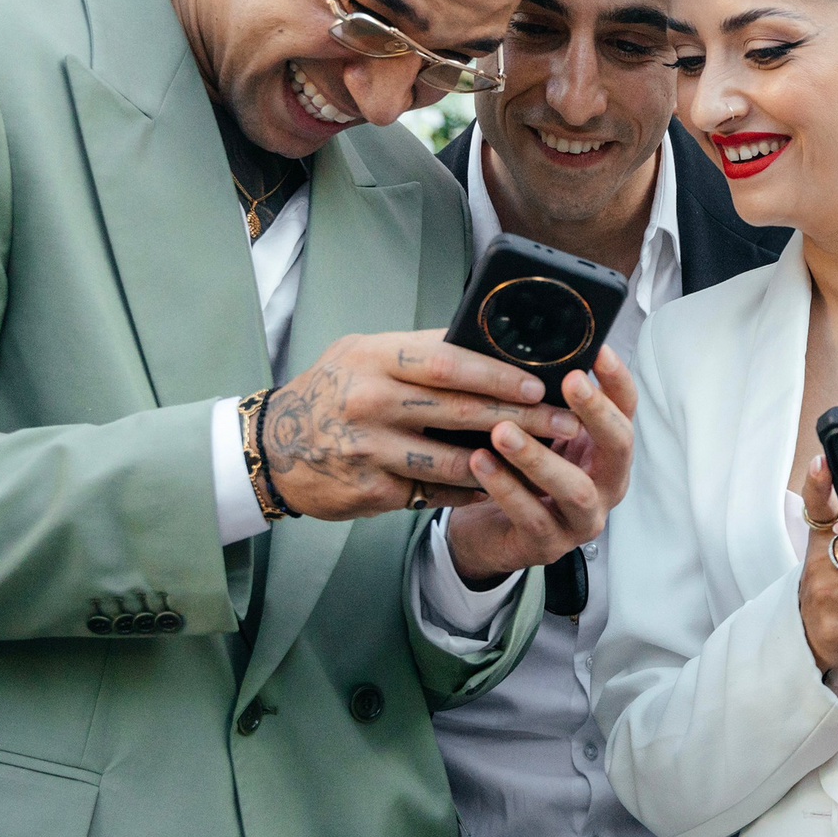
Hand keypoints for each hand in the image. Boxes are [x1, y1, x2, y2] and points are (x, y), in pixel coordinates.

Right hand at [260, 330, 580, 521]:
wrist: (271, 448)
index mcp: (374, 359)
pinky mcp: (374, 490)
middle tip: (565, 421)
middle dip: (522, 417)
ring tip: (546, 456)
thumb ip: (420, 351)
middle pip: (461, 410)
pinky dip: (474, 488)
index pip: (446, 362)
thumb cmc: (331, 392)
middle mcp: (370, 402)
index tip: (539, 383)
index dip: (497, 373)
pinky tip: (503, 484)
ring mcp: (371, 449)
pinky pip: (437, 491)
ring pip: (456, 459)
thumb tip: (491, 345)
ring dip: (507, 460)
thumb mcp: (364, 354)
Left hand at [442, 348, 636, 583]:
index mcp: (607, 452)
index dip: (617, 381)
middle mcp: (607, 485)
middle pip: (619, 448)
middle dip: (597, 413)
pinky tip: (480, 462)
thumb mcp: (539, 435)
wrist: (489, 532)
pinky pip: (531, 517)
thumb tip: (533, 349)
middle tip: (570, 381)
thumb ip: (546, 406)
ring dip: (539, 457)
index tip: (599, 350)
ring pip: (575, 489)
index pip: (627, 410)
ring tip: (503, 430)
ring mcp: (582, 520)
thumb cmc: (519, 475)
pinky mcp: (549, 546)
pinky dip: (505, 488)